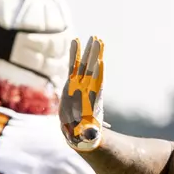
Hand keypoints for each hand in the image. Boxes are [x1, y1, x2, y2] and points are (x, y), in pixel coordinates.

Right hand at [60, 37, 105, 151]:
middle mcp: (86, 90)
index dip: (99, 75)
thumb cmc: (84, 133)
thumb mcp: (88, 135)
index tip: (101, 63)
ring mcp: (80, 84)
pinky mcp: (72, 82)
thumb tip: (92, 136)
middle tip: (99, 40)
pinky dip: (74, 54)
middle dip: (95, 56)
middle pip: (92, 70)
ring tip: (93, 37)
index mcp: (91, 102)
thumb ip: (90, 133)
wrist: (78, 131)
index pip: (97, 86)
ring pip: (85, 65)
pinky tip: (75, 41)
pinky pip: (72, 65)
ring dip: (89, 51)